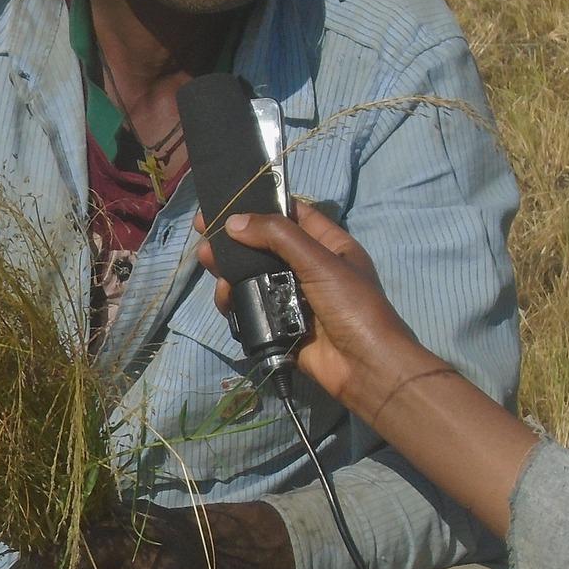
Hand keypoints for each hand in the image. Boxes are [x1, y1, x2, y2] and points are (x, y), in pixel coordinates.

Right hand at [196, 202, 429, 422]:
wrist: (364, 367)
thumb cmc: (352, 306)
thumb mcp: (320, 261)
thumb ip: (277, 236)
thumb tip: (234, 222)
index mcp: (328, 246)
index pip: (292, 215)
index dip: (260, 205)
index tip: (226, 202)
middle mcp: (309, 268)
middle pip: (264, 246)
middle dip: (235, 240)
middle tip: (203, 233)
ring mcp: (292, 298)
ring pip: (252, 277)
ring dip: (229, 271)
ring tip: (209, 264)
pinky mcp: (279, 325)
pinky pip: (251, 307)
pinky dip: (234, 301)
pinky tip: (224, 299)